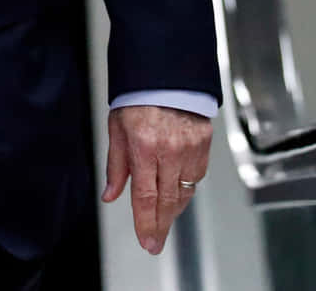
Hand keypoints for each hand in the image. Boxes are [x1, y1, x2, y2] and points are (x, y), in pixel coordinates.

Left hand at [101, 105, 211, 254]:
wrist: (166, 72)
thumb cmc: (138, 96)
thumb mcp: (117, 128)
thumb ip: (116, 166)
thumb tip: (111, 195)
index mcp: (144, 147)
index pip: (146, 197)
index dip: (146, 224)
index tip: (146, 242)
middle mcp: (170, 150)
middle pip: (168, 201)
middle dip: (161, 227)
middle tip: (155, 243)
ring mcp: (190, 147)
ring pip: (184, 192)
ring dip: (173, 210)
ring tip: (163, 222)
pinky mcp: (204, 143)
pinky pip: (197, 176)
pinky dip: (186, 189)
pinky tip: (177, 195)